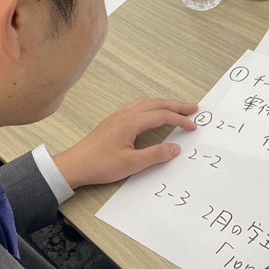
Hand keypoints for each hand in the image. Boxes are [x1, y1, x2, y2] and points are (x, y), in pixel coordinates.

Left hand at [53, 99, 197, 188]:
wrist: (75, 165)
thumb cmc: (100, 164)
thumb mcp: (132, 164)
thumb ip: (156, 155)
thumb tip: (175, 148)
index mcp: (131, 122)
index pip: (162, 115)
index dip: (180, 120)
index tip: (193, 126)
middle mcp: (126, 114)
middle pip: (157, 104)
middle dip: (177, 105)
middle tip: (193, 108)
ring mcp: (118, 116)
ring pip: (147, 103)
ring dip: (164, 104)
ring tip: (177, 108)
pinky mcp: (114, 121)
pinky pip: (137, 106)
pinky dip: (151, 106)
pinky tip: (153, 112)